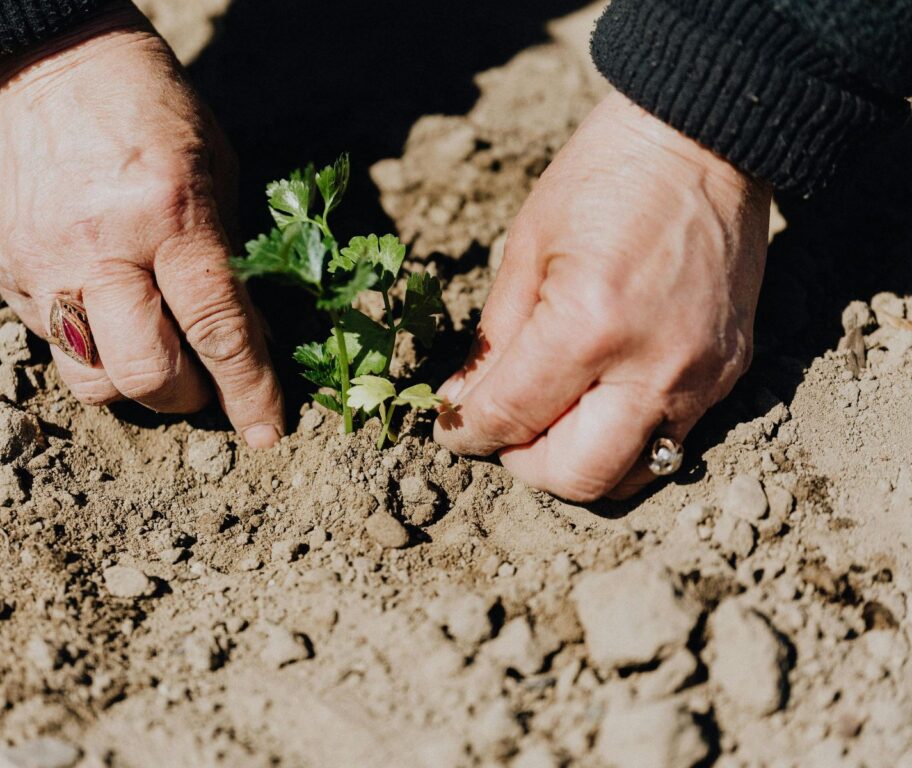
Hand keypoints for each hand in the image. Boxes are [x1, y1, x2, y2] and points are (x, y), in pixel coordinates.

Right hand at [0, 2, 283, 446]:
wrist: (43, 55)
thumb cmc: (150, 106)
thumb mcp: (215, 171)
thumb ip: (229, 261)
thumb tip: (245, 341)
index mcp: (168, 214)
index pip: (217, 329)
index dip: (249, 391)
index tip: (267, 432)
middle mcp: (99, 247)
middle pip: (147, 375)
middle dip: (188, 398)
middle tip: (205, 383)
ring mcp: (42, 262)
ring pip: (91, 379)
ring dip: (135, 386)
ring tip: (157, 353)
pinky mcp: (3, 268)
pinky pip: (52, 344)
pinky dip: (94, 347)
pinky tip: (111, 313)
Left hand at [434, 92, 770, 499]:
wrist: (706, 141)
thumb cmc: (605, 178)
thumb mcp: (527, 248)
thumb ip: (493, 340)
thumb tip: (463, 405)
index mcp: (588, 326)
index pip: (511, 418)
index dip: (467, 433)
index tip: (452, 429)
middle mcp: (652, 367)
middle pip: (576, 476)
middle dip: (524, 465)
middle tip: (504, 433)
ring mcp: (701, 377)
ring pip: (630, 475)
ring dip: (577, 463)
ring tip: (552, 421)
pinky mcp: (730, 373)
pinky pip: (670, 441)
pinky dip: (623, 438)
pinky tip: (600, 399)